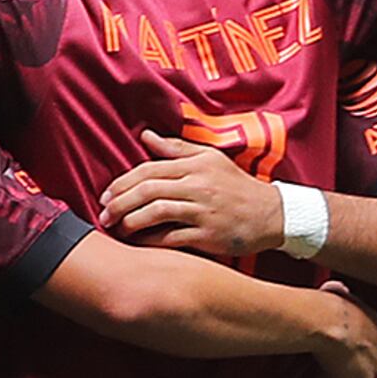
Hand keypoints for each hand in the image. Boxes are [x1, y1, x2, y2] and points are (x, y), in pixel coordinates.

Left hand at [102, 128, 281, 256]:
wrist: (273, 214)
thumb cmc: (236, 186)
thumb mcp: (210, 160)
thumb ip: (176, 149)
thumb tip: (145, 134)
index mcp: (196, 165)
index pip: (149, 170)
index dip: (122, 183)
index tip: (106, 196)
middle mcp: (199, 185)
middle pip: (148, 190)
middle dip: (119, 203)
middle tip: (104, 214)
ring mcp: (204, 211)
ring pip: (156, 212)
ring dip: (130, 222)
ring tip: (117, 228)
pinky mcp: (208, 235)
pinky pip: (170, 238)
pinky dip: (148, 241)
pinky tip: (136, 243)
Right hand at [308, 285, 376, 377]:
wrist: (324, 321)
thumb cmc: (326, 306)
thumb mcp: (340, 295)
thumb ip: (342, 297)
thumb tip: (335, 288)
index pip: (372, 340)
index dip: (355, 346)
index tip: (338, 347)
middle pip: (371, 362)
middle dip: (353, 364)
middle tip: (330, 362)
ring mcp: (373, 367)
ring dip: (343, 377)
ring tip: (323, 371)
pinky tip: (319, 377)